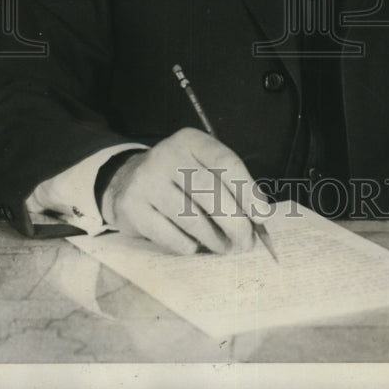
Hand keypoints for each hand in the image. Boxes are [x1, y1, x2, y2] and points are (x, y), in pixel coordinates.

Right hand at [100, 127, 270, 254]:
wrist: (125, 181)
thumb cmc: (177, 178)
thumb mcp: (200, 167)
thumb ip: (228, 184)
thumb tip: (259, 215)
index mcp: (190, 140)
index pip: (225, 162)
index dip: (247, 191)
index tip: (263, 216)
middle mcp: (167, 155)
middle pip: (209, 191)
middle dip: (234, 221)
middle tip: (246, 242)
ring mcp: (147, 180)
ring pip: (190, 216)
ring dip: (213, 238)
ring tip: (224, 248)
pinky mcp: (132, 207)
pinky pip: (168, 234)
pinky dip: (187, 245)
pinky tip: (194, 247)